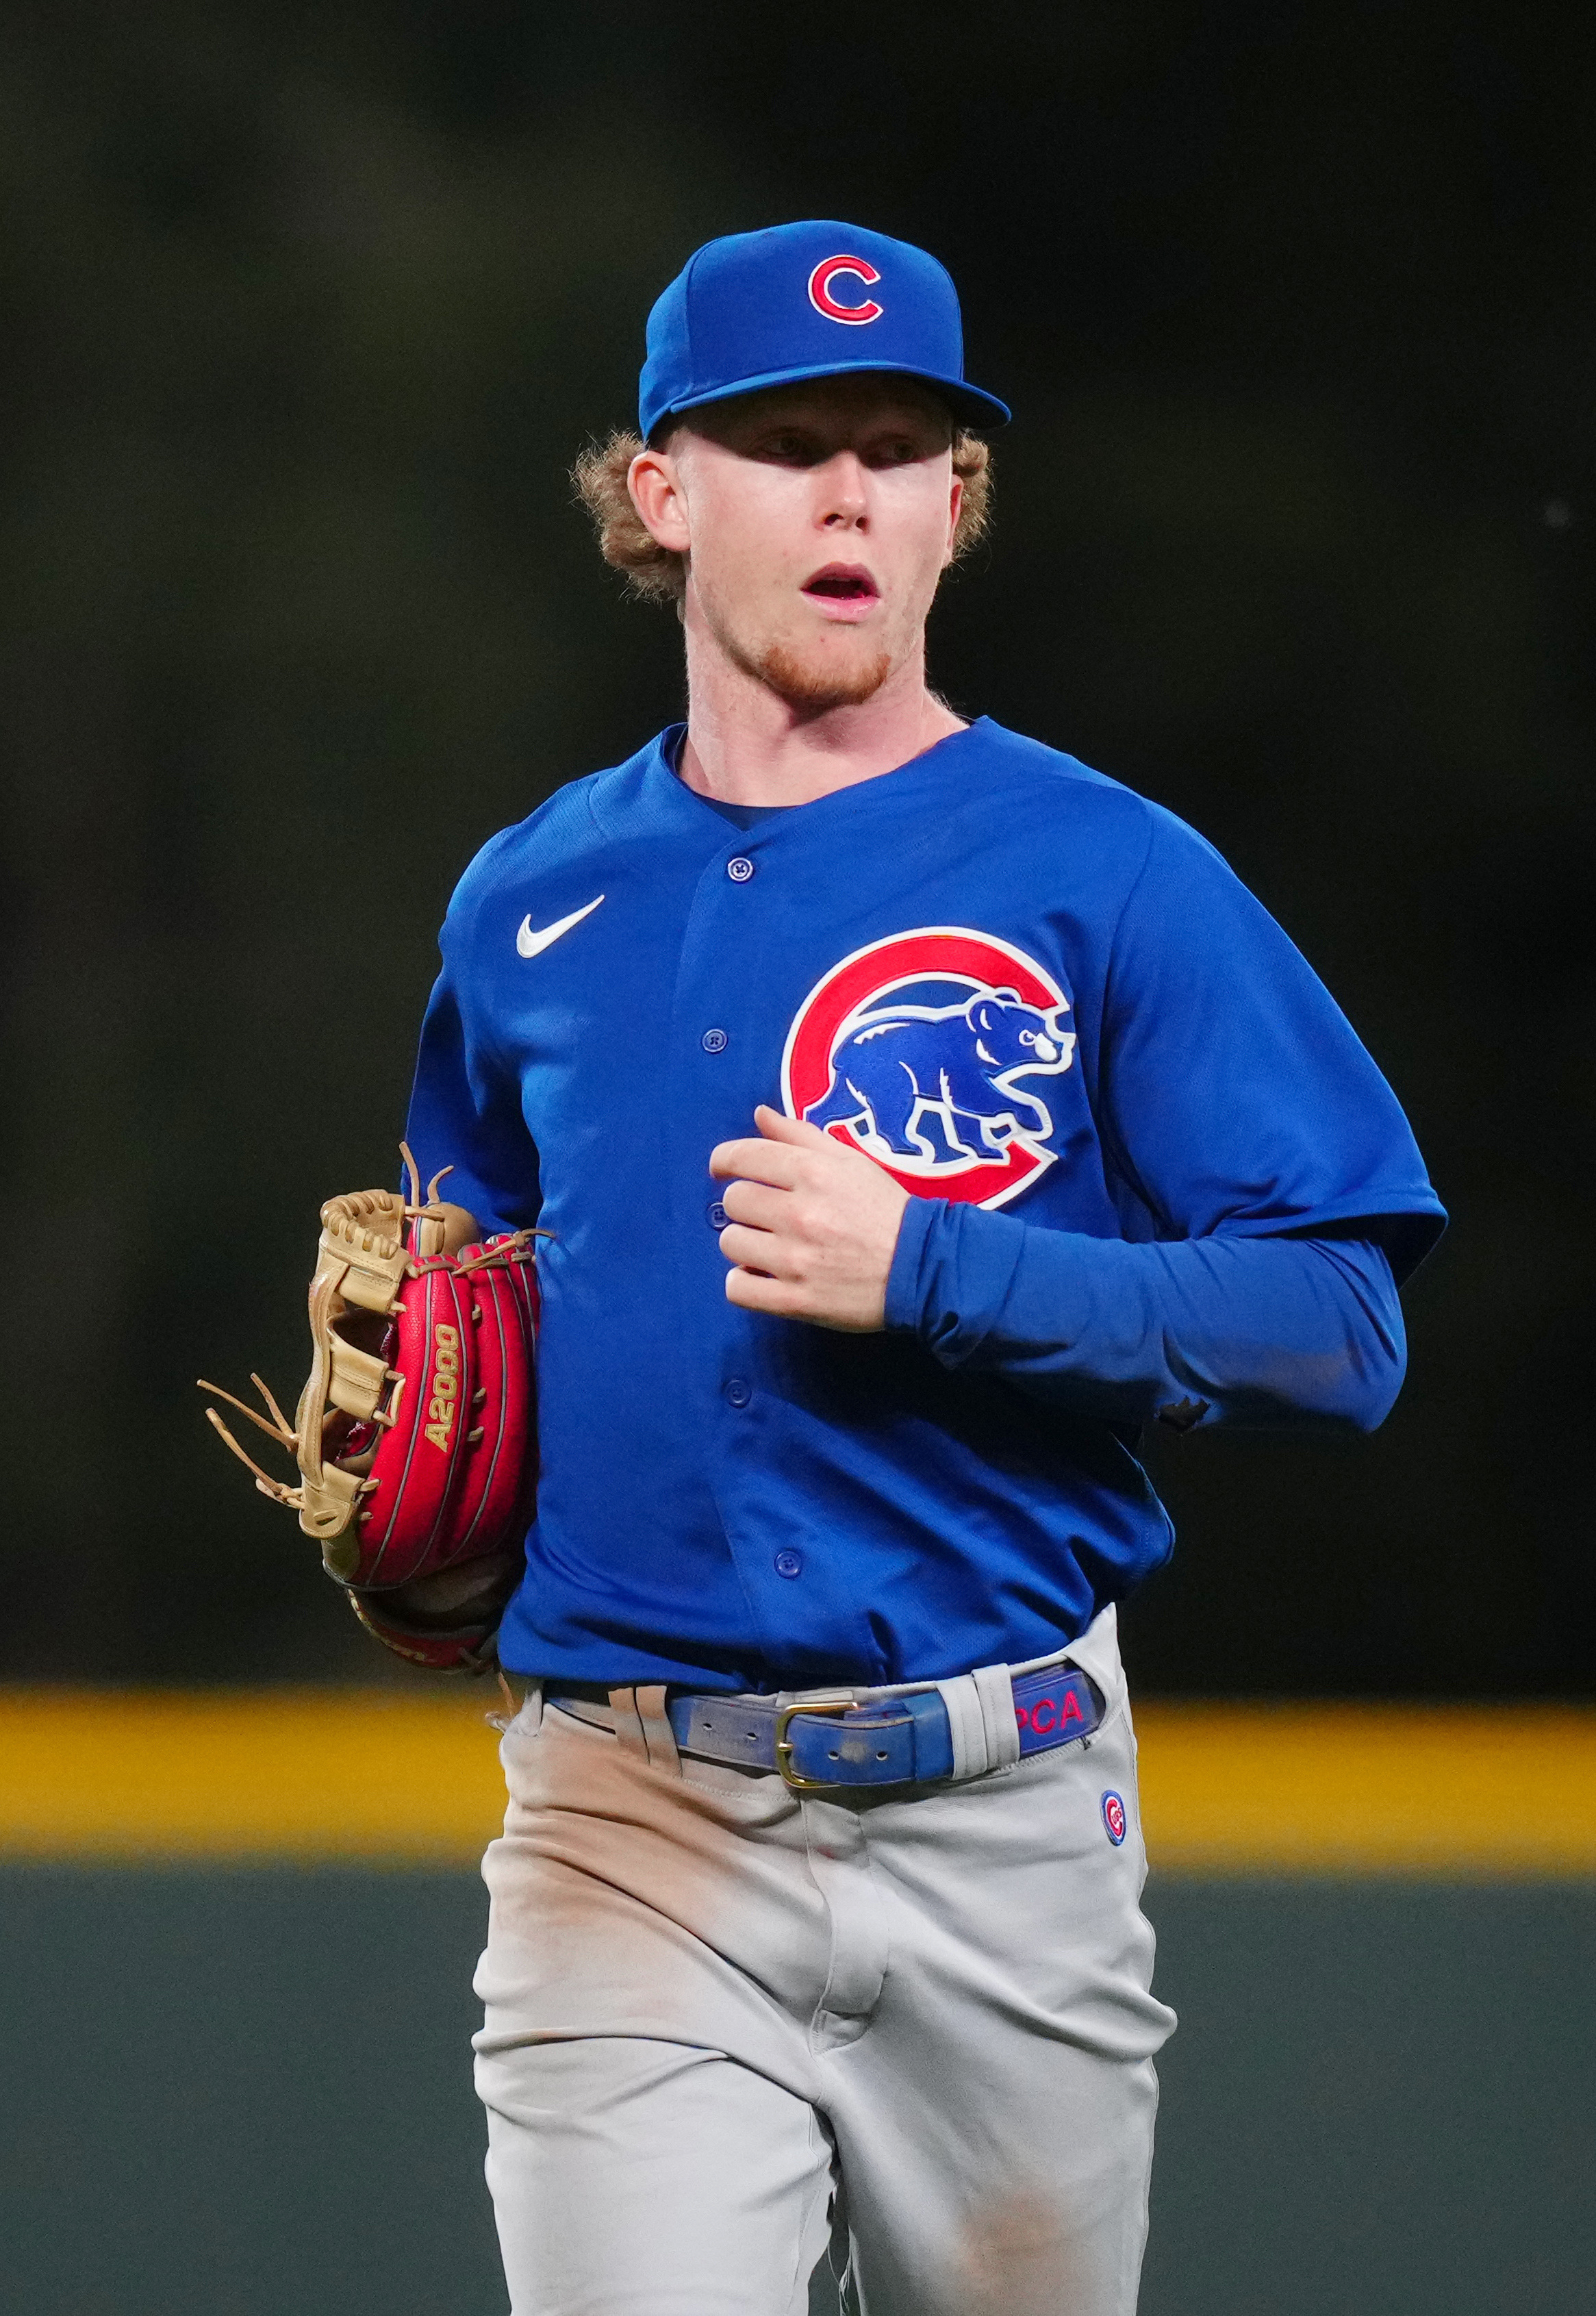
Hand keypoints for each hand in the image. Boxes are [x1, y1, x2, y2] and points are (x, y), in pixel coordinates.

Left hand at [709, 1105, 909, 1331]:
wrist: (923, 1268)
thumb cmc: (886, 1210)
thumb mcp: (851, 1162)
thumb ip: (801, 1135)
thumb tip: (760, 1115)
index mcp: (813, 1173)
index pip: (742, 1157)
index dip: (724, 1161)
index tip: (723, 1170)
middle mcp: (800, 1213)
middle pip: (734, 1201)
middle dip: (745, 1204)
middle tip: (766, 1214)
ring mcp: (796, 1260)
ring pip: (731, 1243)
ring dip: (744, 1243)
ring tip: (769, 1247)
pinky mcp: (796, 1300)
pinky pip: (738, 1288)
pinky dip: (743, 1283)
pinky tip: (761, 1276)